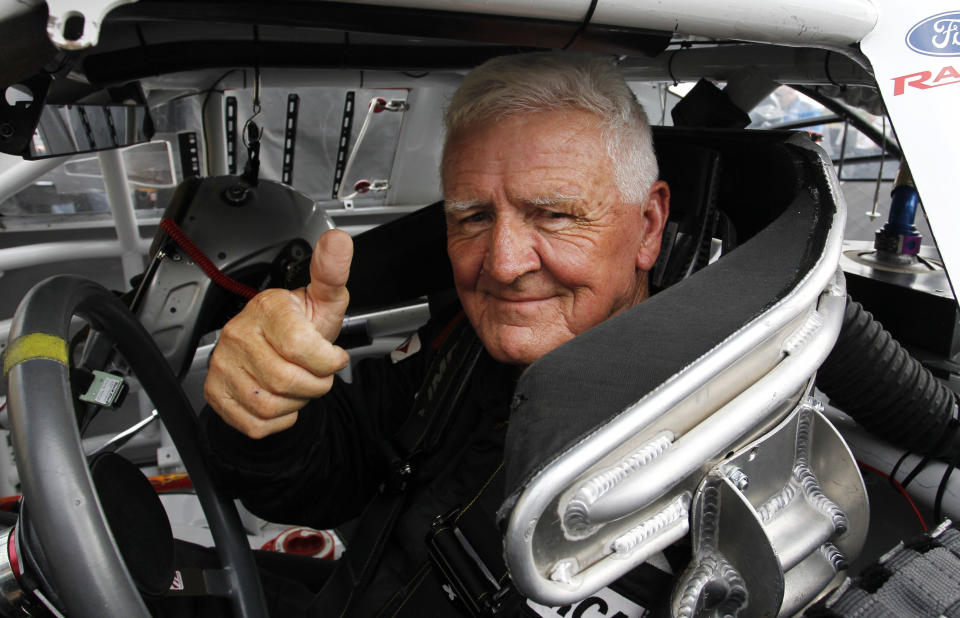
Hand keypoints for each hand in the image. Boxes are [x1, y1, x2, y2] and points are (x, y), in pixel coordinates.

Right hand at [204, 229, 352, 437]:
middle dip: (315, 384)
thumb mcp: (323, 299)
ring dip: (296, 402)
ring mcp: (223, 365)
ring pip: (271, 406)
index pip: (300, 347)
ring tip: (298, 383)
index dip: (327, 360)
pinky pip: (255, 424)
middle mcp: (238, 335)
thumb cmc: (299, 325)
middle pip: (288, 380)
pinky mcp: (216, 393)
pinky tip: (281, 398)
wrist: (271, 346)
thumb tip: (338, 241)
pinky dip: (277, 420)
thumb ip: (332, 273)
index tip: (333, 356)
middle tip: (317, 373)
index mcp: (266, 309)